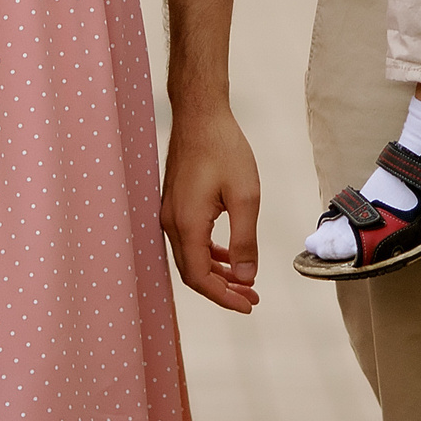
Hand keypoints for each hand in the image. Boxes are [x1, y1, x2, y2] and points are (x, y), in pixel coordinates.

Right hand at [162, 105, 260, 312]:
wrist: (199, 115)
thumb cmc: (223, 148)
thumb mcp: (244, 196)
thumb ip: (244, 241)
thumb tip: (244, 277)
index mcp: (187, 225)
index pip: (200, 278)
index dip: (223, 298)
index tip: (248, 305)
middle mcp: (172, 223)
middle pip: (193, 273)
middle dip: (222, 290)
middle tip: (251, 298)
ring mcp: (170, 213)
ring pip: (191, 258)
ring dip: (216, 274)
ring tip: (244, 283)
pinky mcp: (175, 204)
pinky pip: (190, 241)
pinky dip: (209, 255)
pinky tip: (228, 257)